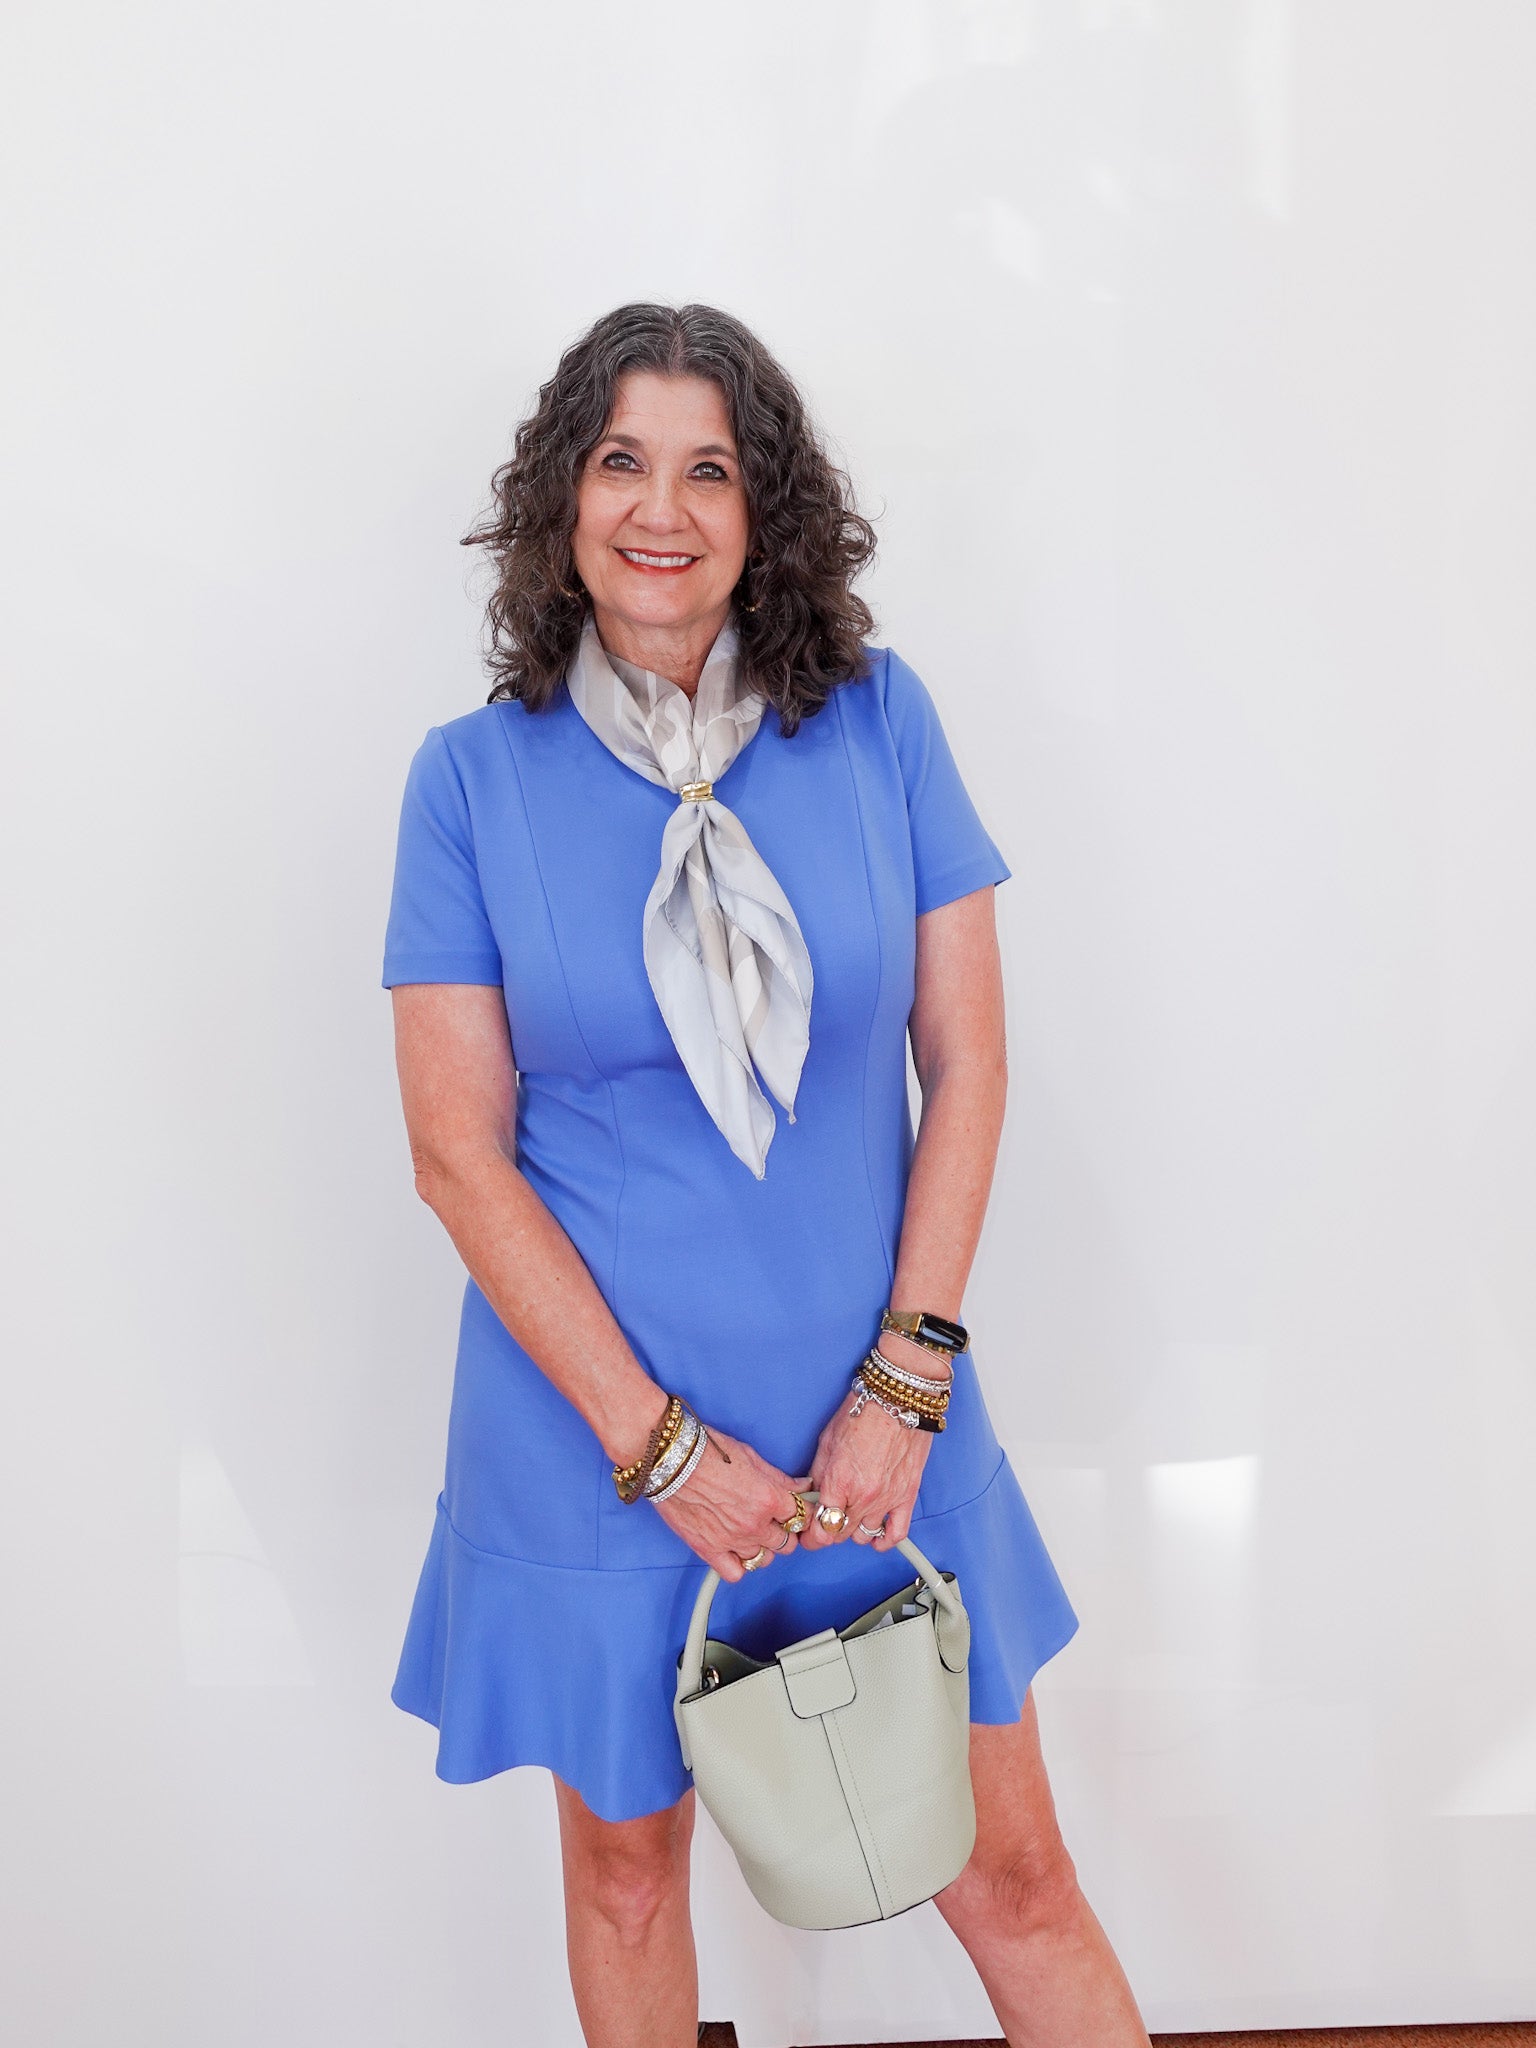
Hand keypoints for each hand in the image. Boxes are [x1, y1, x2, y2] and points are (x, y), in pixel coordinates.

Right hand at [648, 1423, 807, 1580]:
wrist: (670, 1459)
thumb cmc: (708, 1451)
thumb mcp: (751, 1456)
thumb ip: (780, 1478)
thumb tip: (803, 1487)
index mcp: (769, 1498)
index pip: (802, 1518)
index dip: (801, 1513)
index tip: (795, 1511)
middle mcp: (755, 1524)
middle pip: (787, 1543)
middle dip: (784, 1532)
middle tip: (773, 1520)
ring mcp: (732, 1541)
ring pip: (764, 1560)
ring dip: (762, 1548)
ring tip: (751, 1532)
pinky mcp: (709, 1550)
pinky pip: (735, 1573)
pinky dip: (739, 1565)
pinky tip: (735, 1550)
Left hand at [796, 1378, 933, 1552]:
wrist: (897, 1399)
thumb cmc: (862, 1412)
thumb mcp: (826, 1441)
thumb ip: (818, 1475)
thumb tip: (812, 1497)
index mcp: (840, 1482)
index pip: (821, 1531)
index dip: (810, 1536)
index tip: (808, 1533)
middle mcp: (864, 1497)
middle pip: (840, 1535)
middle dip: (829, 1529)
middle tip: (826, 1518)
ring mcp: (888, 1499)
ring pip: (863, 1536)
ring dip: (853, 1530)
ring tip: (850, 1514)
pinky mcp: (907, 1496)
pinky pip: (896, 1534)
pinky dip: (884, 1540)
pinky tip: (875, 1535)